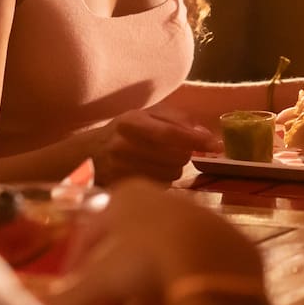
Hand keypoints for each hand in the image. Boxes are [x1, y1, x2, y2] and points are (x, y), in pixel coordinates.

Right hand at [43, 181, 268, 304]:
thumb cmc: (145, 261)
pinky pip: (190, 271)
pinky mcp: (225, 243)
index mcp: (126, 197)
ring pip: (158, 265)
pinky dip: (173, 297)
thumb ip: (64, 303)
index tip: (71, 298)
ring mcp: (197, 219)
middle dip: (109, 296)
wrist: (213, 263)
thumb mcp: (98, 283)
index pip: (91, 233)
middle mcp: (162, 200)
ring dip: (138, 303)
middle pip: (126, 254)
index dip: (77, 270)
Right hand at [93, 103, 222, 184]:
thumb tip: (206, 134)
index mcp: (131, 122)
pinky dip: (164, 180)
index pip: (169, 132)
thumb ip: (178, 119)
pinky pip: (161, 187)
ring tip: (159, 160)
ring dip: (174, 168)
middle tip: (175, 149)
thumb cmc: (123, 132)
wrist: (86, 156)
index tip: (217, 145)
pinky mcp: (123, 188)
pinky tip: (151, 172)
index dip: (195, 139)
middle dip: (184, 153)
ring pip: (172, 173)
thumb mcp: (146, 115)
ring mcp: (121, 170)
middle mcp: (124, 145)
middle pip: (176, 156)